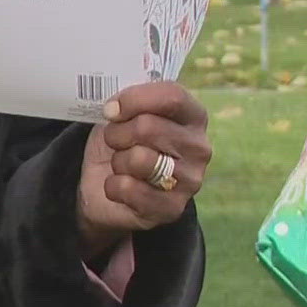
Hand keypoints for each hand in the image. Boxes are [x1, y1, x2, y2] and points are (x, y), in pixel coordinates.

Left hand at [77, 82, 210, 257]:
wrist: (106, 189)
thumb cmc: (122, 143)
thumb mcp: (124, 114)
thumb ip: (127, 102)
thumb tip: (114, 108)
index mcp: (193, 116)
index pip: (173, 97)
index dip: (134, 99)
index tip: (111, 109)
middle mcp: (199, 147)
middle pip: (148, 127)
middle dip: (118, 133)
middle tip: (114, 142)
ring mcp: (190, 180)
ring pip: (139, 158)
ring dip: (118, 161)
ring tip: (122, 165)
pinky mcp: (172, 209)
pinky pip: (129, 188)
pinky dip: (113, 186)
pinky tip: (120, 187)